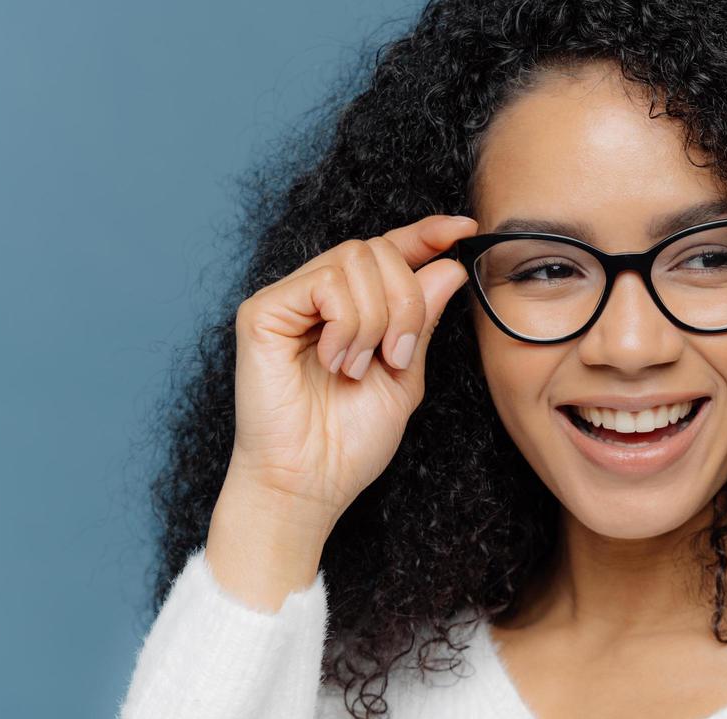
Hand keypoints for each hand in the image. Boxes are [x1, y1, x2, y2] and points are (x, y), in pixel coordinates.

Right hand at [223, 213, 478, 531]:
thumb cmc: (352, 440)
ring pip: (355, 260)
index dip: (425, 234)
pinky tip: (336, 361)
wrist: (312, 482)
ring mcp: (289, 300)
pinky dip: (346, 324)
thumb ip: (421, 320)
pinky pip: (324, 282)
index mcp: (354, 308)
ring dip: (377, 319)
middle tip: (398, 357)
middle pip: (378, 249)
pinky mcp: (262, 311)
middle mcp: (318, 296)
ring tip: (360, 367)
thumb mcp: (406, 375)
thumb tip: (448, 265)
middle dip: (406, 301)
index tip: (464, 228)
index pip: (390, 250)